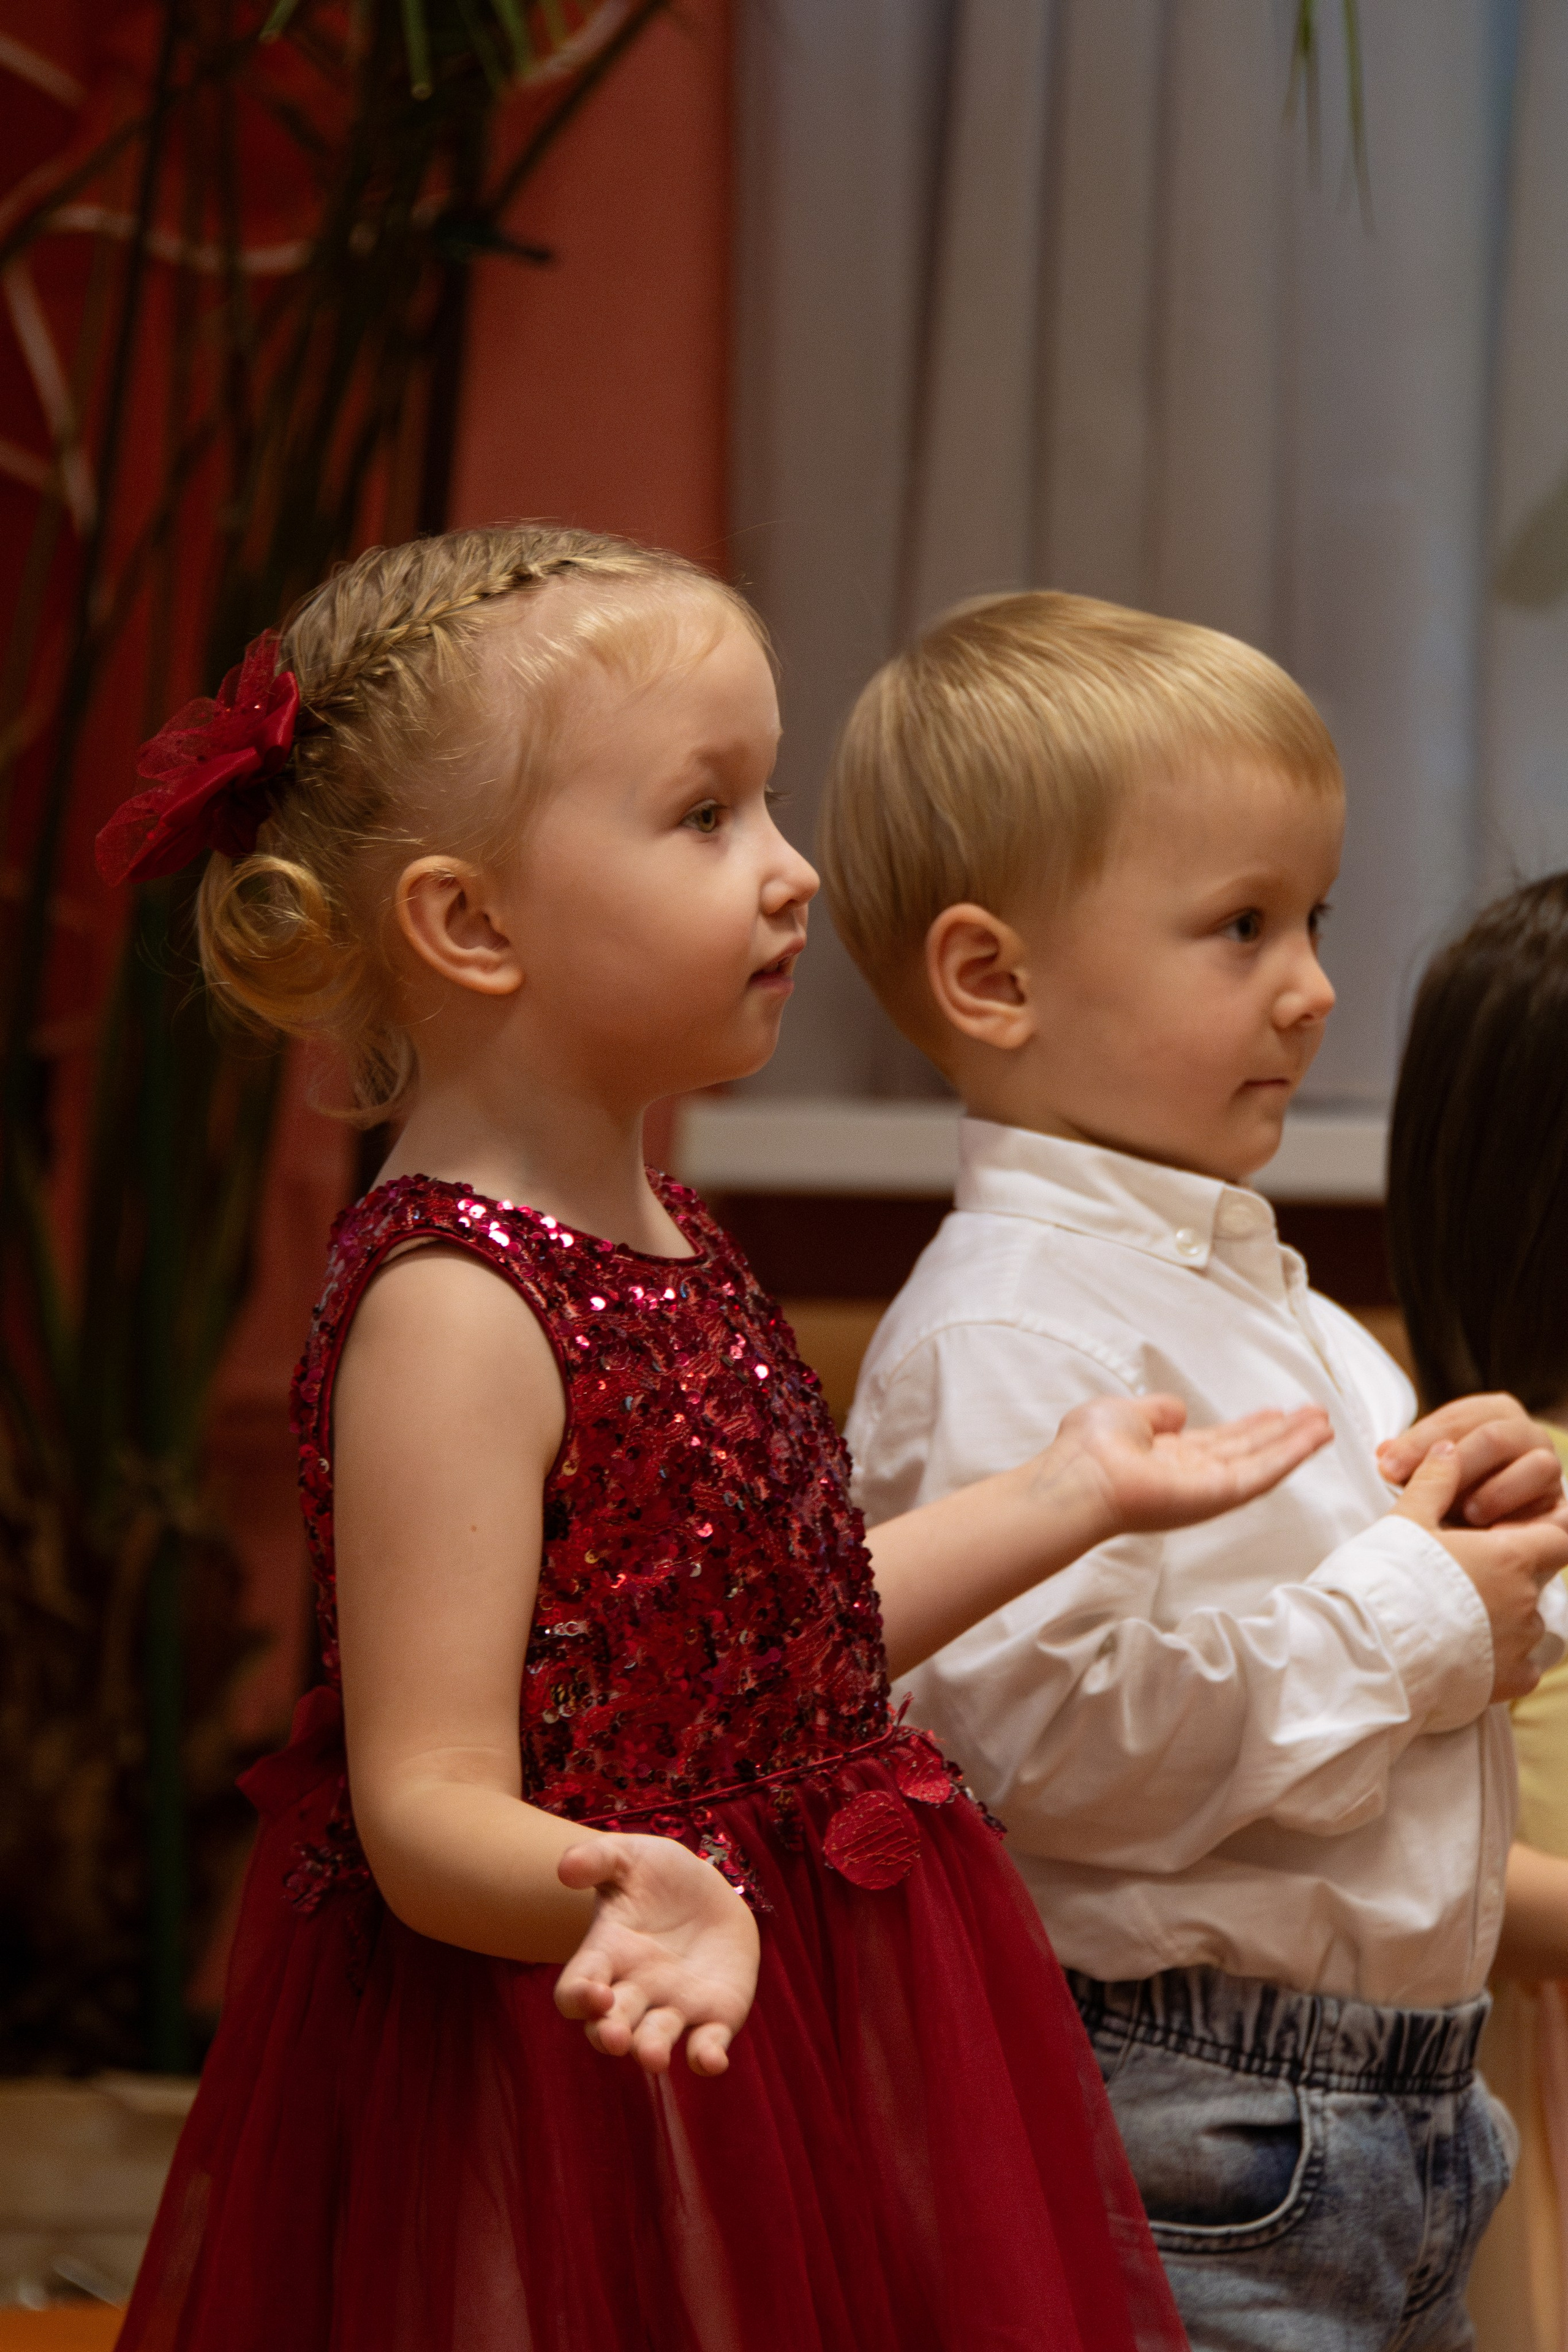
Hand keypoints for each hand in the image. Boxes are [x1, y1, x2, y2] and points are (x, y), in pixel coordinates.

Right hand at [554, 1833, 759, 2076]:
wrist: (707, 1891)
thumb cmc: (655, 1874)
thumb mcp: (627, 1857)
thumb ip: (596, 1858)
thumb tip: (565, 1868)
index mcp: (606, 1955)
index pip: (576, 1989)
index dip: (579, 1997)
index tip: (594, 1993)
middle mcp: (634, 1991)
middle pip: (610, 2025)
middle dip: (609, 2035)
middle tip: (615, 2038)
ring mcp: (673, 2007)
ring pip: (655, 2040)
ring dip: (651, 2050)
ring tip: (653, 2057)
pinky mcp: (715, 2016)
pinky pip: (707, 2045)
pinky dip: (706, 2058)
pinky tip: (711, 2062)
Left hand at [1047, 1394, 1332, 1539]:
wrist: (1080, 1475)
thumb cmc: (1089, 1447)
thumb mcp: (1126, 1414)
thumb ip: (1158, 1413)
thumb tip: (1179, 1411)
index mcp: (1170, 1456)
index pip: (1220, 1441)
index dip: (1251, 1427)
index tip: (1277, 1413)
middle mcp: (1192, 1475)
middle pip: (1248, 1452)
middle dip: (1283, 1434)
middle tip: (1315, 1415)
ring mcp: (1207, 1488)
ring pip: (1262, 1462)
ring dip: (1295, 1443)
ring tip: (1326, 1423)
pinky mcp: (1218, 1496)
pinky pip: (1262, 1475)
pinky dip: (1291, 1455)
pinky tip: (1314, 1438)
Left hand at [1377, 1394, 1566, 1528]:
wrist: (1496, 1524)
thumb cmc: (1456, 1487)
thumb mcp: (1429, 1469)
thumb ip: (1410, 1460)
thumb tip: (1384, 1456)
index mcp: (1493, 1411)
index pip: (1455, 1418)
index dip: (1418, 1442)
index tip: (1387, 1469)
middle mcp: (1526, 1432)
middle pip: (1494, 1437)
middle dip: (1456, 1465)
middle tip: (1426, 1492)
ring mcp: (1548, 1464)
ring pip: (1535, 1465)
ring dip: (1497, 1491)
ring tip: (1467, 1513)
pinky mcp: (1561, 1501)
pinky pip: (1552, 1504)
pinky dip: (1524, 1515)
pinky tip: (1494, 1530)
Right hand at [1394, 1441, 1567, 1700]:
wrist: (1370, 1649)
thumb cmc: (1388, 1577)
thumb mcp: (1407, 1519)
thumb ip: (1435, 1482)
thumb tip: (1448, 1448)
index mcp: (1511, 1555)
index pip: (1559, 1536)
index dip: (1542, 1532)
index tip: (1512, 1535)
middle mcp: (1526, 1600)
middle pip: (1537, 1581)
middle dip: (1509, 1577)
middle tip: (1465, 1577)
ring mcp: (1520, 1644)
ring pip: (1526, 1625)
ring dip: (1502, 1618)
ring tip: (1455, 1617)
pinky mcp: (1507, 1682)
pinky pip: (1519, 1667)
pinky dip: (1500, 1660)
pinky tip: (1466, 1654)